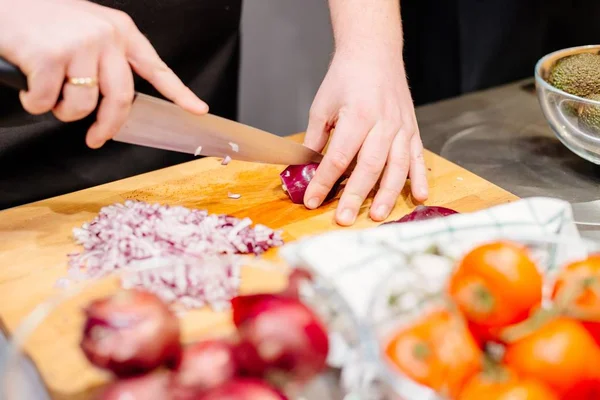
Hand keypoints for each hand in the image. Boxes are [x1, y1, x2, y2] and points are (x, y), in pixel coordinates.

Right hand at [0, 0, 207, 147]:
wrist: (2, 3)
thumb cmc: (41, 20)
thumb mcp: (85, 28)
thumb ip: (106, 58)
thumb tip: (116, 101)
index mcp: (120, 31)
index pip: (156, 68)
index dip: (179, 92)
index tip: (198, 110)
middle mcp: (106, 37)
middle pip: (121, 99)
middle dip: (108, 126)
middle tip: (97, 139)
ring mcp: (79, 45)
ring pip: (83, 106)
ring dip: (63, 111)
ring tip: (48, 93)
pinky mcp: (50, 56)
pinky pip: (48, 102)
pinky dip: (35, 103)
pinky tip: (28, 85)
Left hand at [303, 50, 427, 225]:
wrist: (374, 53)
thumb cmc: (345, 77)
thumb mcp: (322, 105)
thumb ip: (316, 138)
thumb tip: (306, 169)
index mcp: (357, 116)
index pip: (339, 157)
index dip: (324, 181)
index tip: (312, 201)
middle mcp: (383, 123)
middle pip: (369, 166)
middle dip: (355, 195)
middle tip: (345, 218)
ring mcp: (401, 127)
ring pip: (397, 166)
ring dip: (388, 194)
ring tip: (379, 216)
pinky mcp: (412, 129)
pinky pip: (418, 157)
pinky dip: (419, 178)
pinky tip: (418, 197)